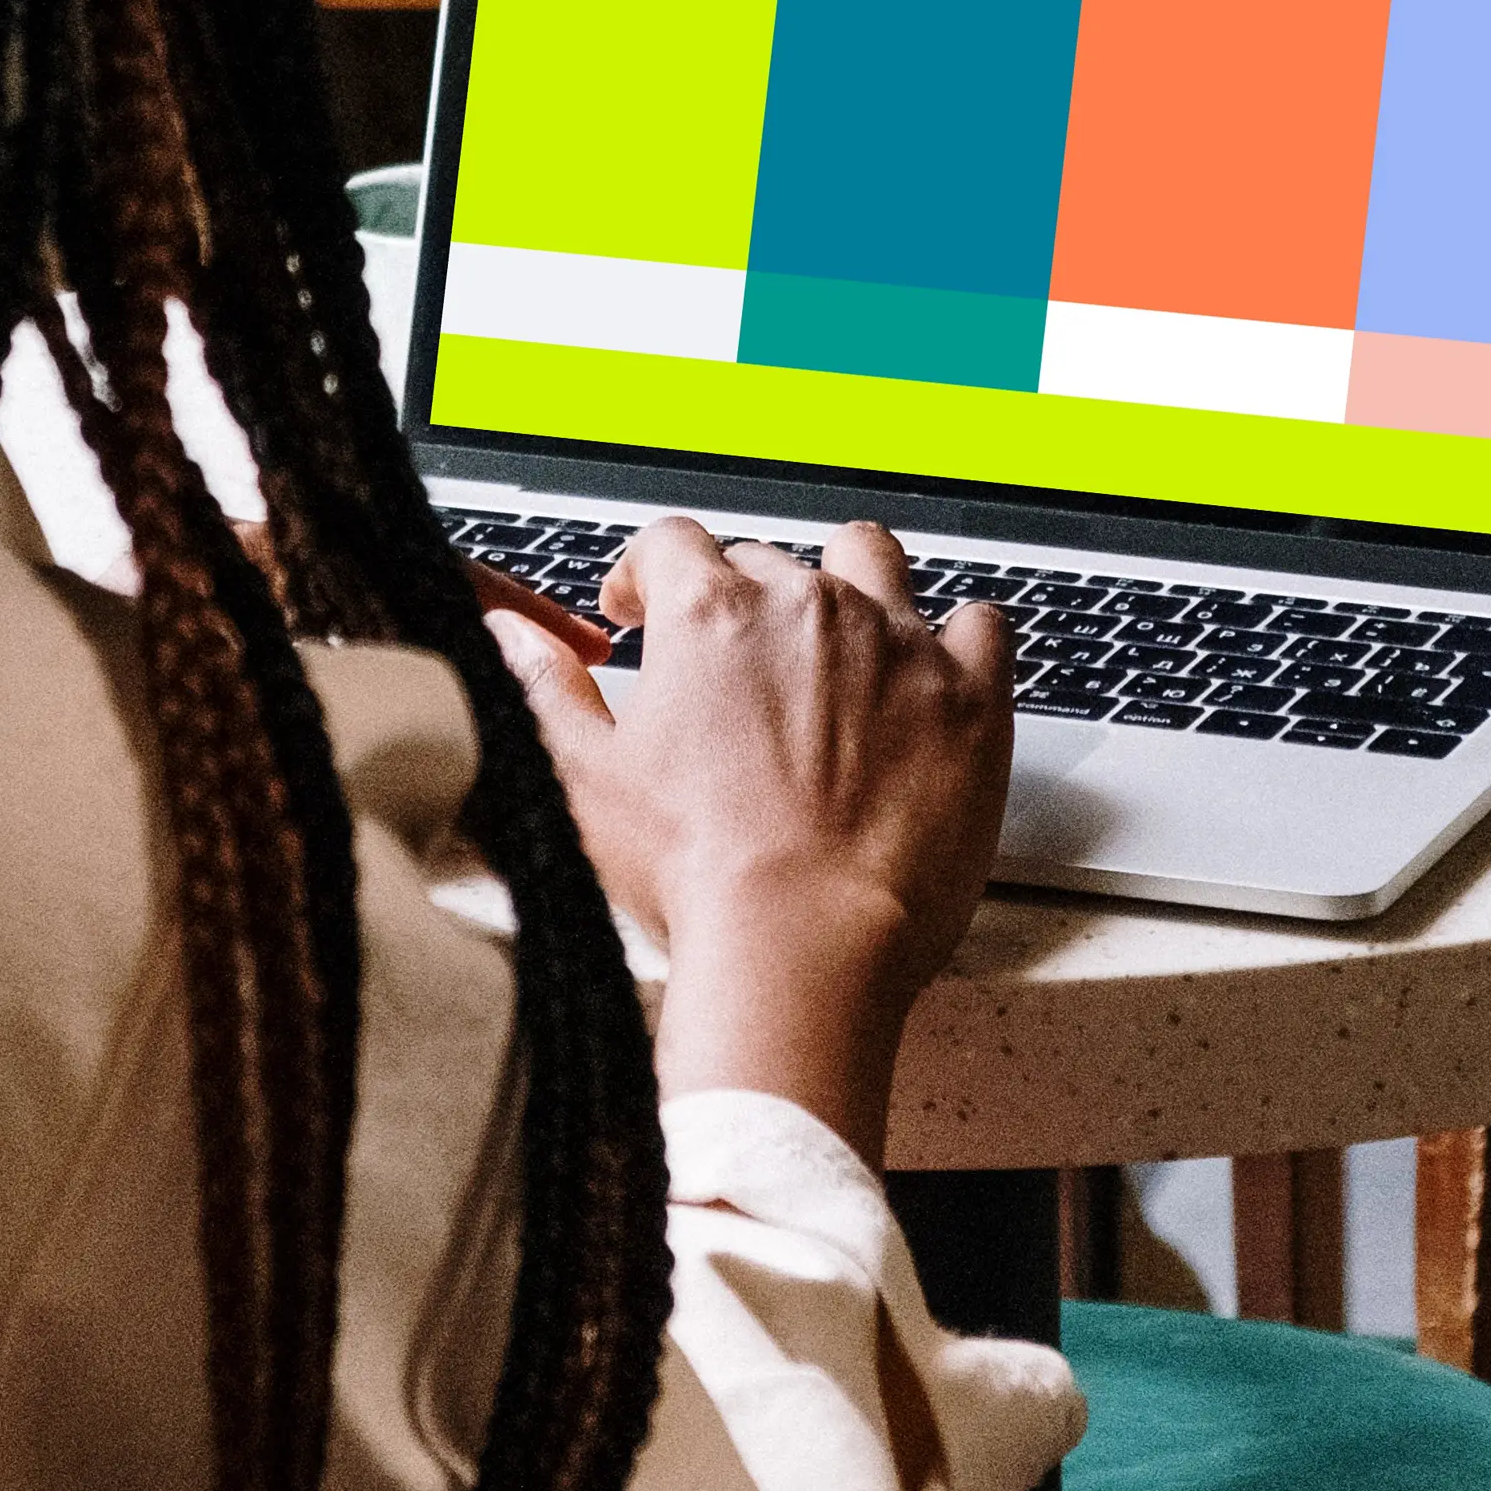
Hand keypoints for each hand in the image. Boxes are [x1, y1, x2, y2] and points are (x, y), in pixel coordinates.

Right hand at [482, 518, 1013, 1163]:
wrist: (805, 946)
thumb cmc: (697, 876)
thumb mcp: (582, 781)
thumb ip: (541, 691)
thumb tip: (507, 636)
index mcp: (710, 615)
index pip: (673, 543)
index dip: (647, 571)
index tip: (640, 606)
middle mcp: (808, 607)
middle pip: (770, 560)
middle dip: (744, 601)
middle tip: (733, 667)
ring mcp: (898, 645)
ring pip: (874, 563)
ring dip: (850, 585)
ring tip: (837, 637)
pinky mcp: (971, 698)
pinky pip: (983, 622)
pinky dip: (961, 637)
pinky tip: (940, 666)